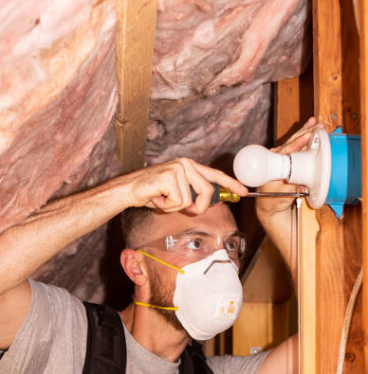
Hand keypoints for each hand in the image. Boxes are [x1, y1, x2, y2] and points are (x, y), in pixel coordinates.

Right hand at [127, 157, 246, 214]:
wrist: (128, 190)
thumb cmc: (151, 193)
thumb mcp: (175, 194)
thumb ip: (191, 195)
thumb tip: (205, 204)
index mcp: (189, 166)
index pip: (214, 175)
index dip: (230, 184)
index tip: (243, 192)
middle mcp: (186, 164)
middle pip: (207, 192)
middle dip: (197, 208)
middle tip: (182, 209)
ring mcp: (178, 168)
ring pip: (190, 200)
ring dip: (174, 207)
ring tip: (162, 199)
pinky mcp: (170, 176)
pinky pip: (178, 202)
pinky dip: (166, 207)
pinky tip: (156, 198)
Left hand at [255, 116, 320, 220]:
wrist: (270, 205)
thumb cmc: (273, 200)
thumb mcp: (283, 195)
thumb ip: (293, 187)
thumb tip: (304, 179)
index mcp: (271, 165)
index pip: (285, 151)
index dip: (296, 144)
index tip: (306, 137)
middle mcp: (275, 157)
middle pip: (291, 142)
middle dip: (305, 133)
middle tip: (317, 126)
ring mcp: (281, 156)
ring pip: (294, 141)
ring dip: (307, 131)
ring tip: (317, 123)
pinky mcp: (287, 157)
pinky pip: (297, 145)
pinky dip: (305, 135)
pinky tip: (312, 126)